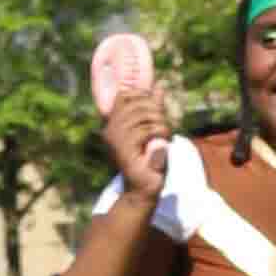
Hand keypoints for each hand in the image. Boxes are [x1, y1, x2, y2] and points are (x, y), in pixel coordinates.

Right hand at [98, 73, 172, 201]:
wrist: (143, 189)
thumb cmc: (148, 159)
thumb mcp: (152, 128)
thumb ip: (153, 108)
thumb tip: (159, 87)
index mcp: (113, 123)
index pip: (123, 96)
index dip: (141, 95)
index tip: (156, 107)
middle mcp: (110, 130)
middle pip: (135, 103)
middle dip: (155, 109)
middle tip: (164, 124)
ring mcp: (116, 141)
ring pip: (142, 116)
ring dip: (160, 122)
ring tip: (165, 134)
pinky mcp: (125, 151)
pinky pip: (146, 130)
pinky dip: (160, 132)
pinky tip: (164, 141)